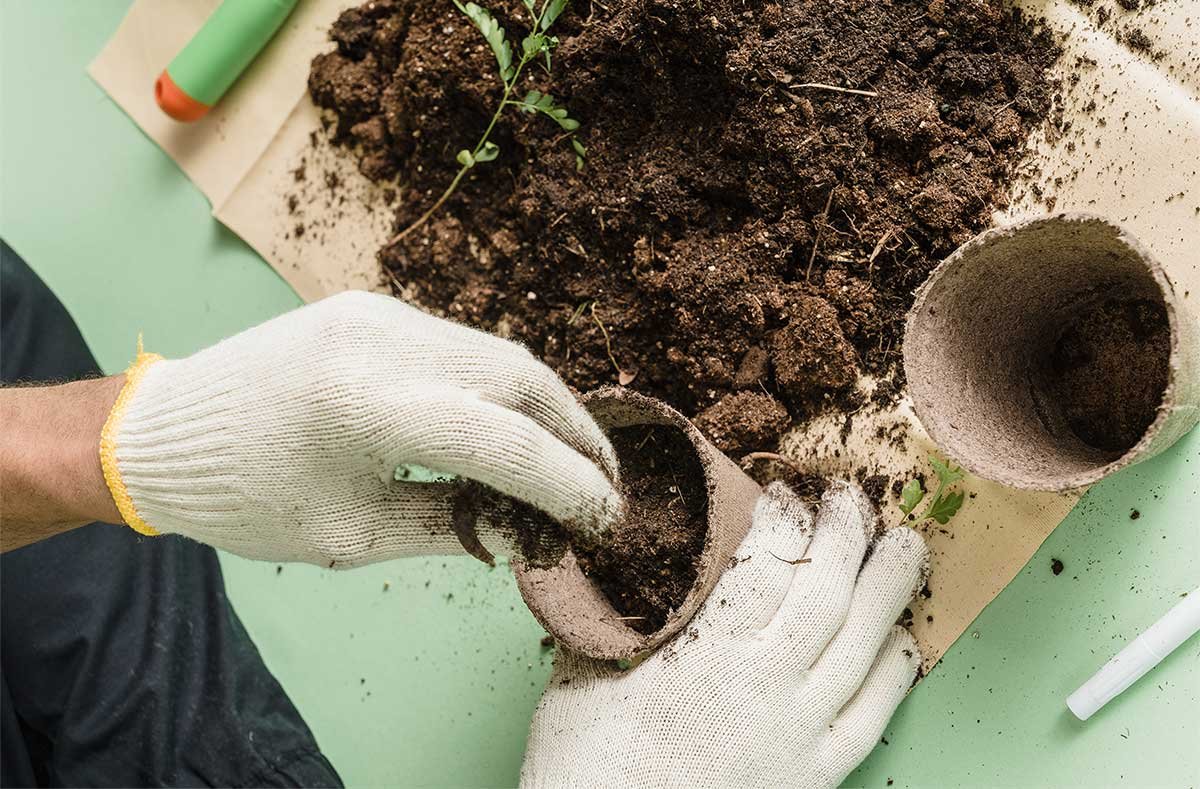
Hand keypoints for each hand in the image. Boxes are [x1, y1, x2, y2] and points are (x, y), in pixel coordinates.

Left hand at [103, 290, 620, 566]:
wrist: (164, 432)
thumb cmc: (248, 499)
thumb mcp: (353, 534)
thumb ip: (453, 528)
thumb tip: (535, 532)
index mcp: (369, 406)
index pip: (507, 444)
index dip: (571, 488)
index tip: (606, 524)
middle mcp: (384, 341)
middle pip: (522, 380)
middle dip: (579, 437)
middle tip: (606, 488)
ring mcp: (381, 312)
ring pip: (501, 355)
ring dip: (549, 409)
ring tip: (574, 461)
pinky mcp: (374, 306)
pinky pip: (464, 346)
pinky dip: (504, 388)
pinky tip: (518, 426)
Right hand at [521, 482, 928, 788]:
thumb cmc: (586, 772)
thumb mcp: (577, 683)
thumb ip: (601, 621)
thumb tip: (600, 569)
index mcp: (707, 657)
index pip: (766, 566)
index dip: (784, 519)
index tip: (785, 491)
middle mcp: (765, 688)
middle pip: (827, 594)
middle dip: (846, 535)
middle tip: (851, 497)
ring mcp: (799, 735)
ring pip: (863, 647)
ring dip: (889, 589)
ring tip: (906, 547)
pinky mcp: (815, 776)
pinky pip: (874, 717)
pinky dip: (895, 674)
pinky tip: (904, 641)